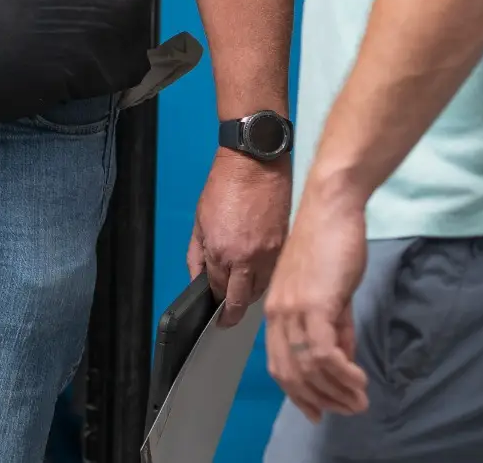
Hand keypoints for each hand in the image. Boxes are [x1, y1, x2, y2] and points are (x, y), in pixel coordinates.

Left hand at [189, 150, 289, 326]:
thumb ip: (196, 254)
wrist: (255, 164)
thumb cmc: (224, 187)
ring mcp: (270, 255)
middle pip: (242, 300)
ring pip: (262, 290)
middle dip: (234, 313)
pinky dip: (267, 280)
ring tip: (243, 296)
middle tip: (228, 319)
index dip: (216, 303)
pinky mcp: (286, 246)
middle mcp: (248, 259)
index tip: (216, 311)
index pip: (219, 291)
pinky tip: (260, 277)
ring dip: (252, 296)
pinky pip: (275, 274)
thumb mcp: (199, 221)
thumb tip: (197, 278)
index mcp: (222, 252)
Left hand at [264, 187, 370, 420]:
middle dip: (320, 399)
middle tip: (348, 410)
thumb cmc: (331, 243)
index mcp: (276, 310)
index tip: (319, 411)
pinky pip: (324, 352)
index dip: (298, 393)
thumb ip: (335, 325)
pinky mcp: (315, 303)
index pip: (279, 364)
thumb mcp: (330, 292)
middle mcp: (278, 312)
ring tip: (360, 402)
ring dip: (336, 391)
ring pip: (308, 367)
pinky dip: (342, 373)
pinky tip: (359, 380)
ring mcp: (294, 308)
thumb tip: (343, 357)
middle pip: (290, 373)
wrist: (331, 209)